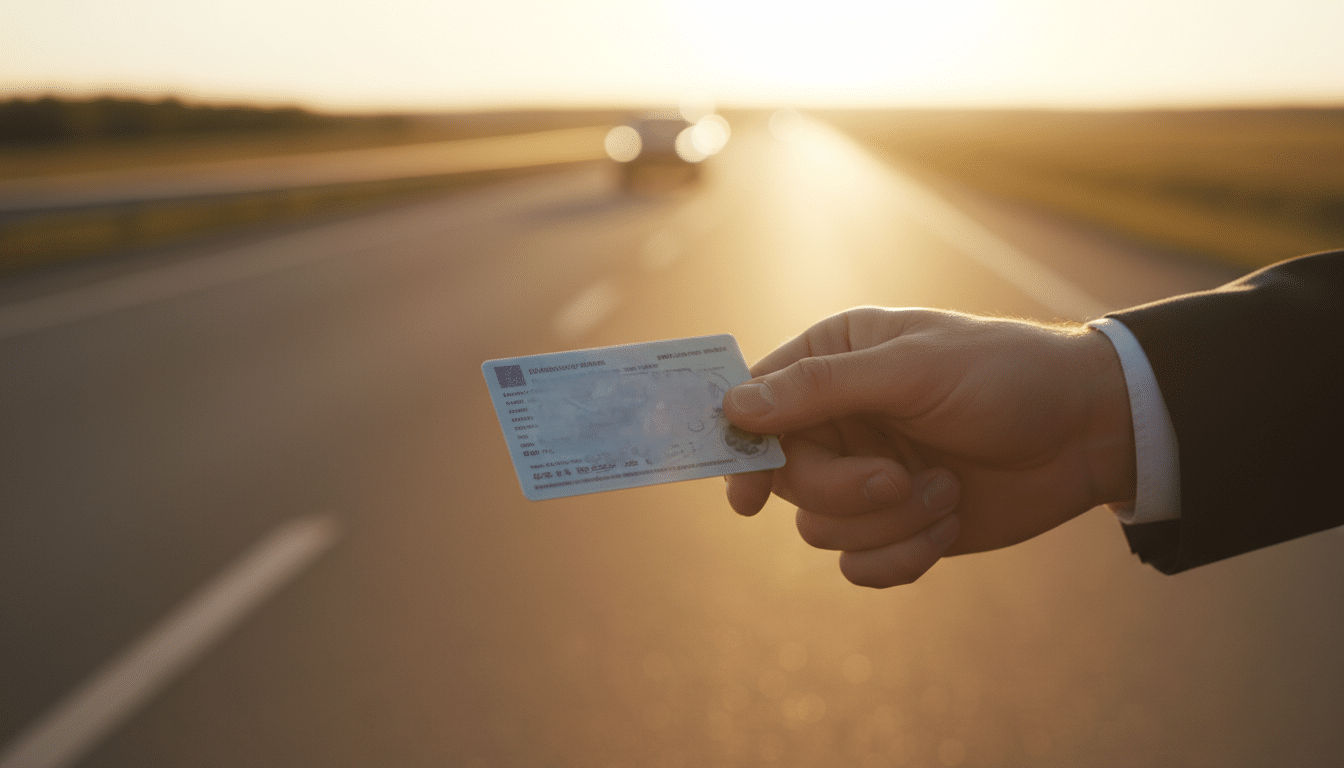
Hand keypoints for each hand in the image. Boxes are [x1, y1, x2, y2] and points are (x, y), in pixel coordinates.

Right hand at [724, 308, 1135, 587]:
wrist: (1089, 434)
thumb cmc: (1006, 377)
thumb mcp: (914, 370)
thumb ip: (822, 387)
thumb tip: (734, 407)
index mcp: (834, 362)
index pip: (755, 403)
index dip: (741, 447)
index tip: (747, 493)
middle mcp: (839, 419)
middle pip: (786, 477)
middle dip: (844, 489)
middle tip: (897, 479)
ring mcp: (863, 476)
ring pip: (820, 528)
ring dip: (888, 521)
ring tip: (945, 489)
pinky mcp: (893, 526)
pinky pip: (857, 566)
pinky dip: (903, 556)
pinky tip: (948, 524)